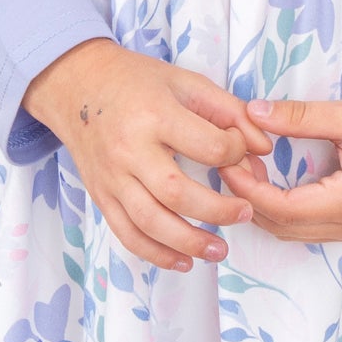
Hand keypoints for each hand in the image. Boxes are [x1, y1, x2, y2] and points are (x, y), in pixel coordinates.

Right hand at [24, 40, 277, 273]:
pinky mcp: (101, 195)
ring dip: (189, 242)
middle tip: (245, 213)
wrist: (78, 85)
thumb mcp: (186, 82)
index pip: (207, 146)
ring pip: (151, 222)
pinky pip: (127, 234)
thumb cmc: (137, 81)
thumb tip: (263, 147)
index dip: (235, 153)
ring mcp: (112, 177)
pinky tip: (183, 261)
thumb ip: (229, 111)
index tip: (242, 152)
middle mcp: (130, 149)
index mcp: (155, 114)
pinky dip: (155, 254)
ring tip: (220, 250)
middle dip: (218, 210)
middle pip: (177, 193)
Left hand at [218, 91, 341, 243]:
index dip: (246, 188)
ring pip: (293, 231)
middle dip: (249, 199)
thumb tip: (254, 111)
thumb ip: (301, 116)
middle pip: (281, 227)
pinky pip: (308, 226)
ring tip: (246, 169)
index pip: (279, 209)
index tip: (225, 161)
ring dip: (265, 206)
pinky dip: (283, 209)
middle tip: (227, 163)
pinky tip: (274, 180)